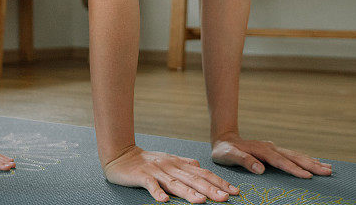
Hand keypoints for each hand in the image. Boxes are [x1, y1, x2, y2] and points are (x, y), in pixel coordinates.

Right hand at [103, 145, 238, 202]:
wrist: (121, 155)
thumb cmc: (147, 160)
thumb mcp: (169, 160)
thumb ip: (184, 163)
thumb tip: (200, 166)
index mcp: (179, 164)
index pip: (203, 173)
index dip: (219, 182)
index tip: (234, 191)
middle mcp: (171, 167)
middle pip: (193, 179)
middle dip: (210, 189)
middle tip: (225, 199)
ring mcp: (156, 172)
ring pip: (175, 183)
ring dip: (188, 193)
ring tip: (201, 202)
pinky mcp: (142, 176)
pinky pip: (150, 186)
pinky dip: (157, 193)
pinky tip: (164, 201)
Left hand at [211, 132, 331, 177]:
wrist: (224, 139)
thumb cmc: (224, 150)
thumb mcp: (228, 155)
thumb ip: (243, 160)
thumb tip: (260, 168)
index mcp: (261, 150)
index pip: (280, 161)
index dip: (294, 169)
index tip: (307, 176)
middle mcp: (270, 148)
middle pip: (294, 157)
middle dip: (311, 164)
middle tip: (328, 171)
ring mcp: (273, 148)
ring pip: (296, 155)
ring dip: (312, 161)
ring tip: (328, 168)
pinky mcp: (274, 151)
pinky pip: (293, 155)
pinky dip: (305, 159)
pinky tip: (315, 162)